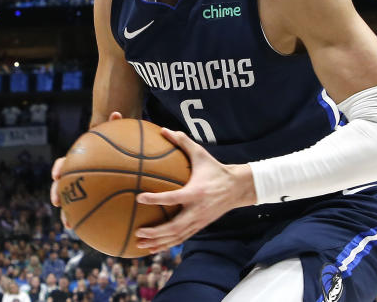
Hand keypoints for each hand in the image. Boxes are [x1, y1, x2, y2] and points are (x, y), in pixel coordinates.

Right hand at [51, 111, 122, 227]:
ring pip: (70, 204)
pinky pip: (89, 214)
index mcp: (77, 161)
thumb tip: (116, 113)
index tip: (57, 176)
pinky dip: (90, 224)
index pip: (63, 163)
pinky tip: (97, 234)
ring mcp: (81, 191)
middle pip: (60, 186)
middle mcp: (76, 177)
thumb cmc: (116, 148)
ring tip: (69, 226)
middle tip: (57, 201)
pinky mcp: (91, 203)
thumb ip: (114, 127)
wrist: (118, 164)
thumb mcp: (116, 138)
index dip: (58, 169)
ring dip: (67, 215)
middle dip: (57, 194)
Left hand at [135, 128, 256, 251]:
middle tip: (137, 232)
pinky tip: (152, 248)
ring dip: (158, 242)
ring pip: (177, 237)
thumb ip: (182, 141)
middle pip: (174, 227)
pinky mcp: (200, 226)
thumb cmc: (215, 169)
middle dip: (155, 232)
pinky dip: (167, 245)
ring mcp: (199, 221)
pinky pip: (181, 238)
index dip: (156, 199)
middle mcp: (197, 210)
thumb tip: (163, 129)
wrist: (238, 188)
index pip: (173, 198)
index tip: (140, 198)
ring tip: (139, 244)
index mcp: (196, 192)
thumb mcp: (201, 154)